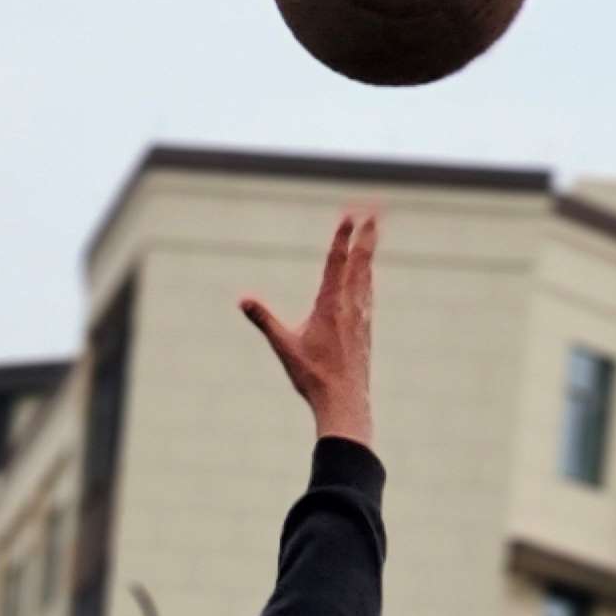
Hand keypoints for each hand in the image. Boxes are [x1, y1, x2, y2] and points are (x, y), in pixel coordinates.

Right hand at [242, 208, 378, 446]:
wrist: (345, 401)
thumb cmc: (313, 376)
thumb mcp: (284, 346)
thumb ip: (264, 320)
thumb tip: (243, 300)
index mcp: (331, 305)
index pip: (337, 262)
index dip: (342, 237)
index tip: (349, 216)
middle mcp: (351, 306)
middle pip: (360, 263)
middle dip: (365, 236)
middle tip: (372, 213)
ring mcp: (362, 317)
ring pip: (366, 277)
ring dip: (368, 254)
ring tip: (372, 237)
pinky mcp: (365, 330)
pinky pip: (367, 296)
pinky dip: (367, 279)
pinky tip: (367, 281)